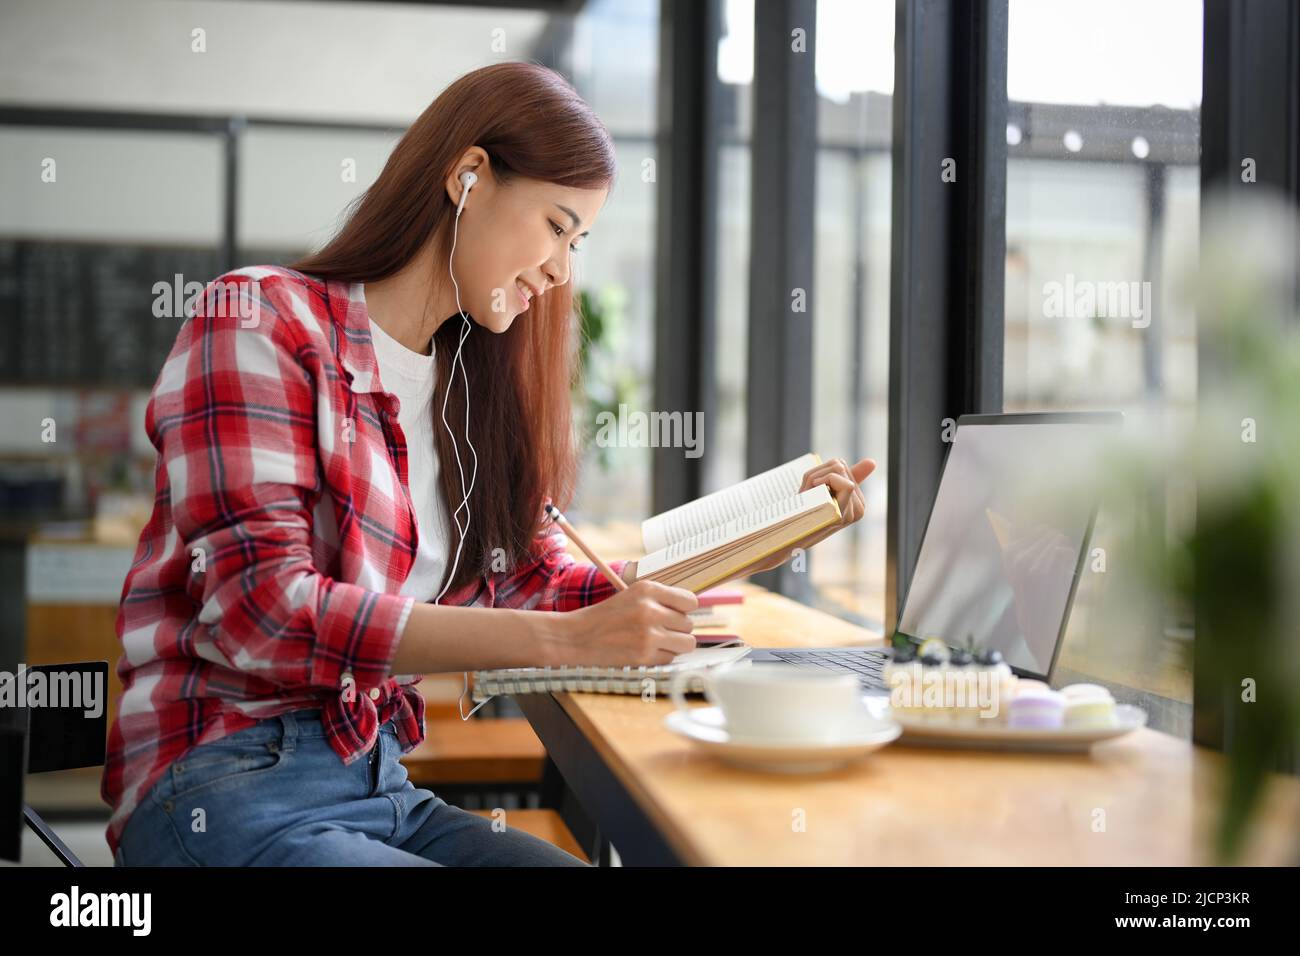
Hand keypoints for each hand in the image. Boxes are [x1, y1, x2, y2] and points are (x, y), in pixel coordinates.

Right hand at [545, 580, 698, 666]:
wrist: (576, 637)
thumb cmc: (605, 617)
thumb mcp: (631, 596)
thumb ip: (660, 600)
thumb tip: (692, 610)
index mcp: (647, 589)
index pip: (690, 601)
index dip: (684, 610)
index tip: (675, 615)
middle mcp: (650, 609)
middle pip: (689, 624)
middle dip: (677, 630)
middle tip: (660, 631)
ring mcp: (648, 634)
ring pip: (687, 643)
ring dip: (675, 645)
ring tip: (657, 643)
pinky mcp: (644, 655)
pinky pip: (671, 658)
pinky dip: (661, 657)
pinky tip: (644, 652)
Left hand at [717, 456, 876, 581]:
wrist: (782, 539)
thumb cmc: (798, 514)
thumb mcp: (821, 490)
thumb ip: (843, 475)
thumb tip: (873, 462)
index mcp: (857, 503)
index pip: (842, 466)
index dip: (820, 472)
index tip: (812, 491)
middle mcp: (860, 509)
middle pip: (840, 464)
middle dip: (816, 473)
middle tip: (806, 497)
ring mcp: (853, 513)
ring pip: (838, 468)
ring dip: (814, 478)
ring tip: (807, 500)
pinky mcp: (844, 514)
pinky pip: (839, 479)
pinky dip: (820, 481)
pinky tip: (811, 497)